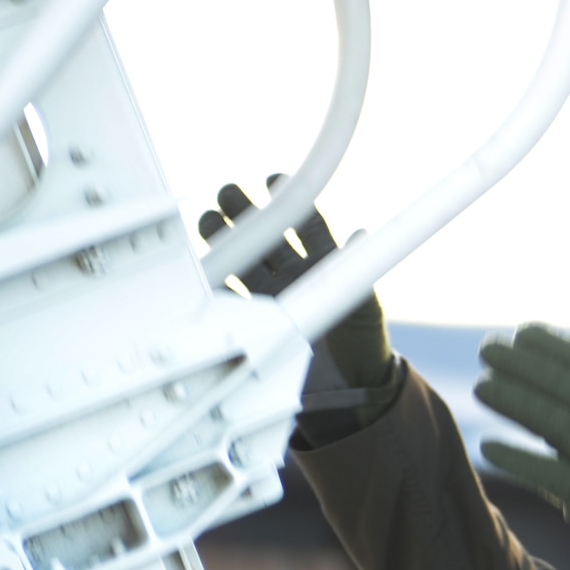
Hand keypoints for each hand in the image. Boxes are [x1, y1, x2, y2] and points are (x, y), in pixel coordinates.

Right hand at [197, 178, 393, 400]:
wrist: (351, 388)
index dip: (293, 203)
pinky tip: (203, 270)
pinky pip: (230, 299)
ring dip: (225, 241)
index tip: (275, 181)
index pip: (306, 225)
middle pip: (266, 236)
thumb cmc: (365, 343)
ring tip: (208, 220)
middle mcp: (295, 274)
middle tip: (227, 193)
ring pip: (243, 260)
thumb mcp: (367, 309)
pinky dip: (216, 284)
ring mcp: (273, 295)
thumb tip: (361, 236)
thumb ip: (358, 275)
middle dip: (247, 213)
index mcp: (323, 264)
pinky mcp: (257, 321)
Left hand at [476, 325, 569, 569]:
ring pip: (553, 421)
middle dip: (524, 365)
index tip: (524, 332)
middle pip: (566, 388)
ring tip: (482, 387)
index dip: (557, 347)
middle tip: (488, 348)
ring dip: (514, 400)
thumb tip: (554, 385)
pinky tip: (487, 445)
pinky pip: (544, 472)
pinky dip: (514, 456)